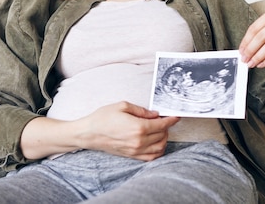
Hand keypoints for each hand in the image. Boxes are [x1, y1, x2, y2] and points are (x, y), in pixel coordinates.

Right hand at [20, 101, 178, 160]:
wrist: (88, 133)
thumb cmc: (103, 118)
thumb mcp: (122, 106)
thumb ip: (142, 110)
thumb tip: (155, 114)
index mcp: (138, 127)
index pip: (162, 125)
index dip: (171, 120)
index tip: (176, 116)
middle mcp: (139, 141)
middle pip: (162, 136)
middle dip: (166, 127)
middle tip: (164, 119)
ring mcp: (135, 151)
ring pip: (159, 148)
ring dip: (164, 139)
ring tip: (160, 130)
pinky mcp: (131, 156)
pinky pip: (150, 157)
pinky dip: (157, 151)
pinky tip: (155, 142)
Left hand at [239, 9, 264, 88]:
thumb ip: (259, 34)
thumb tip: (244, 49)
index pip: (254, 28)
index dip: (246, 41)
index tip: (241, 51)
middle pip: (261, 37)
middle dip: (250, 50)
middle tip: (244, 59)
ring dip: (258, 57)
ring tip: (252, 64)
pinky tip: (262, 64)